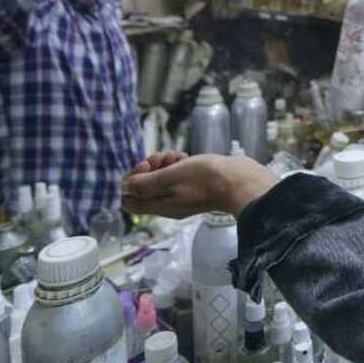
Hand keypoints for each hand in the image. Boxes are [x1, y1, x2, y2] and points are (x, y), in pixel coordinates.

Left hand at [122, 152, 279, 218]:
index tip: (145, 168)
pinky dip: (177, 165)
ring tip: (177, 156)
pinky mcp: (194, 188)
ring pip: (161, 179)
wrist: (239, 181)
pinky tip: (186, 157)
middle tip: (160, 159)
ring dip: (163, 163)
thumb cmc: (205, 179)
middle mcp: (168, 204)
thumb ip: (145, 184)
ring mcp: (182, 196)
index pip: (129, 200)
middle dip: (148, 169)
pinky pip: (177, 176)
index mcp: (159, 206)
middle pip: (145, 188)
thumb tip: (124, 188)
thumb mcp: (170, 178)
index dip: (131, 182)